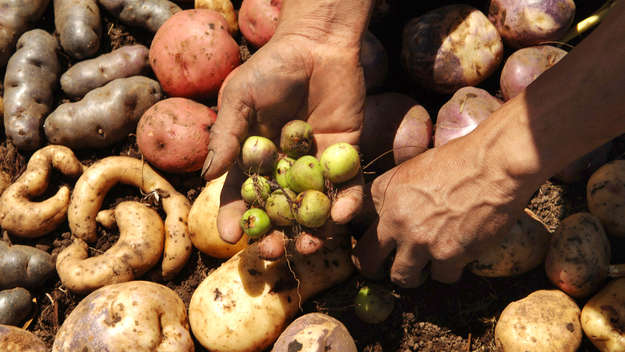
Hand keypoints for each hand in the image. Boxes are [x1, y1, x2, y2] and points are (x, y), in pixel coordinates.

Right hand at [201, 33, 365, 256]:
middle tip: (273, 250)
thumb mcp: (239, 98)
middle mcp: (283, 167)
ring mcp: (315, 165)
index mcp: (254, 157)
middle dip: (275, 234)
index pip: (241, 194)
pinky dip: (347, 204)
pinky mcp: (345, 157)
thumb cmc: (271, 68)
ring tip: (310, 246)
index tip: (230, 238)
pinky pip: (348, 187)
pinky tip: (341, 215)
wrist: (317, 45)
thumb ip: (226, 136)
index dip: (234, 216)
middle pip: (278, 210)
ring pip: (313, 207)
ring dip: (312, 231)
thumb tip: (207, 177)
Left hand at [352, 134, 537, 286]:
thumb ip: (393, 194)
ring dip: (415, 273)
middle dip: (377, 269)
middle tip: (391, 268)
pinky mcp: (449, 256)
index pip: (359, 228)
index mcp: (384, 194)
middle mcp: (396, 220)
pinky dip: (450, 269)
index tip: (378, 248)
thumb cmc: (459, 159)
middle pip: (370, 262)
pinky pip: (441, 277)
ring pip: (403, 278)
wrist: (495, 164)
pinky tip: (458, 254)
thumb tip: (384, 214)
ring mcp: (420, 241)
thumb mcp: (412, 168)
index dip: (369, 243)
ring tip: (428, 262)